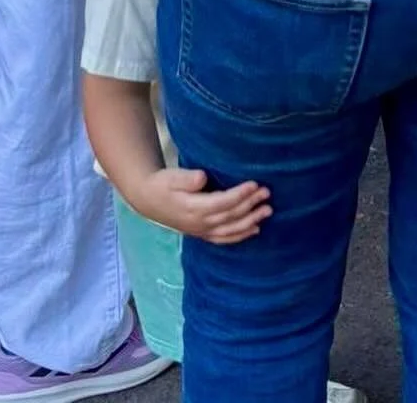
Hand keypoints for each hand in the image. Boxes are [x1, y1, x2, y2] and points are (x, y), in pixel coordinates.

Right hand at [128, 168, 271, 244]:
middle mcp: (200, 223)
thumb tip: (202, 178)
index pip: (222, 203)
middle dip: (250, 205)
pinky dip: (240, 235)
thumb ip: (187, 178)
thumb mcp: (171, 177)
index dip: (240, 194)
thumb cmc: (162, 185)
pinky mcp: (202, 234)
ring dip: (251, 221)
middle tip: (267, 194)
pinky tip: (254, 229)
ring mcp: (202, 231)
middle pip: (230, 216)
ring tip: (267, 211)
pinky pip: (224, 238)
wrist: (149, 201)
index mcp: (193, 208)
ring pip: (231, 230)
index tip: (255, 184)